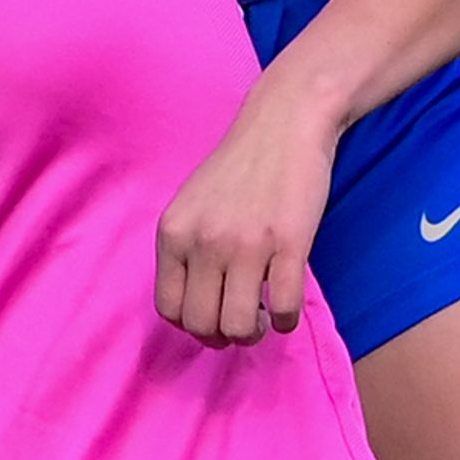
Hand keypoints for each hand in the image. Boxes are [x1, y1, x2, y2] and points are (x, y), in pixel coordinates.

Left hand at [155, 72, 337, 342]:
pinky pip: (284, 309)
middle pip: (202, 325)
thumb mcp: (194, 204)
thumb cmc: (241, 166)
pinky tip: (287, 306)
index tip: (213, 316)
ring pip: (240, 326)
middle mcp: (204, 242)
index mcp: (174, 233)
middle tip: (243, 321)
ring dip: (254, 332)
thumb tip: (198, 304)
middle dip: (224, 336)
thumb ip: (188, 249)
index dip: (193, 326)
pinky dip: (286, 320)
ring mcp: (247, 245)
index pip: (169, 309)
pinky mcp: (290, 245)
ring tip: (264, 315)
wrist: (285, 123)